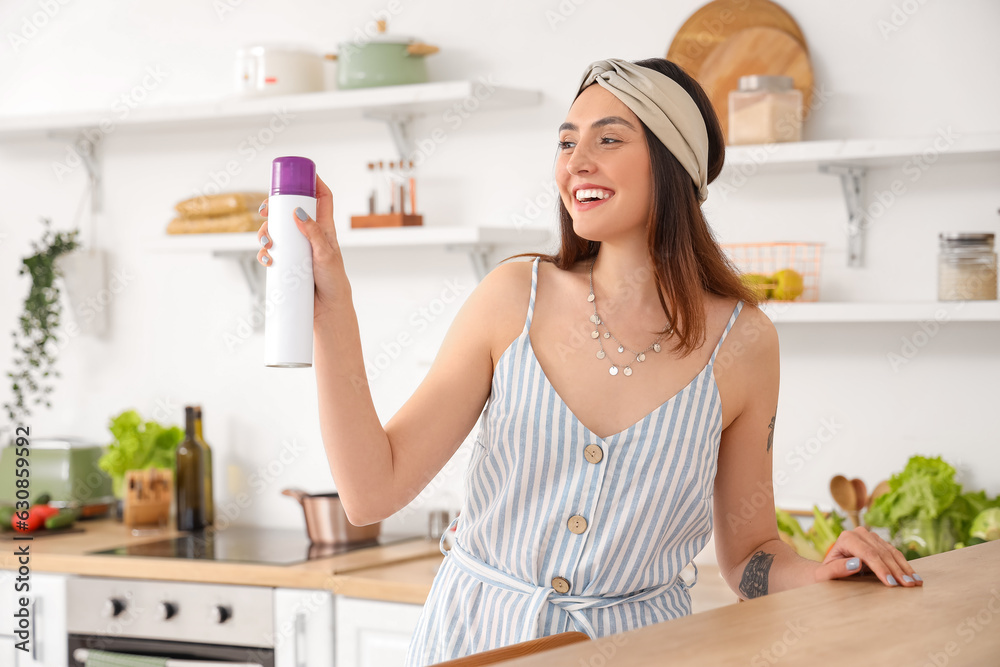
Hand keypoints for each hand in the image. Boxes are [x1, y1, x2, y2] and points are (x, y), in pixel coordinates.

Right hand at [256, 175, 350, 317]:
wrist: (327, 309)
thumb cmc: (333, 281)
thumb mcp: (326, 254)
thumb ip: (313, 233)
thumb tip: (298, 211)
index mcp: (324, 228)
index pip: (322, 198)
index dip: (313, 182)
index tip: (300, 173)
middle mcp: (309, 235)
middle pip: (290, 210)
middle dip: (275, 207)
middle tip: (264, 211)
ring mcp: (297, 248)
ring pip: (276, 231)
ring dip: (266, 233)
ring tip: (267, 243)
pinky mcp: (287, 263)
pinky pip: (271, 252)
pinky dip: (265, 253)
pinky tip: (268, 259)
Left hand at [814, 526, 922, 587]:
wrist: (827, 569)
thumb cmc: (824, 574)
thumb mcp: (824, 575)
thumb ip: (837, 569)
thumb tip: (856, 563)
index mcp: (846, 538)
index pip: (868, 554)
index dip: (881, 568)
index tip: (890, 583)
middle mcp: (860, 534)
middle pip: (882, 553)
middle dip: (896, 571)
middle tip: (908, 586)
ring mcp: (871, 537)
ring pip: (891, 553)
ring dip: (904, 568)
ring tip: (915, 583)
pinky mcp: (880, 543)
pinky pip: (895, 554)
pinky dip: (904, 566)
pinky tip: (913, 577)